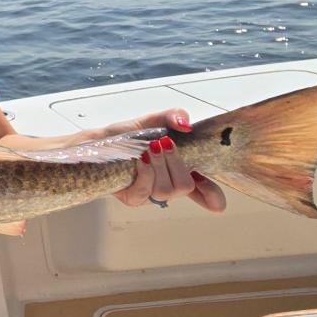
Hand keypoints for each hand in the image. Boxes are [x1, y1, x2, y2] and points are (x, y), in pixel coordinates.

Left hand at [108, 108, 226, 211]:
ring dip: (160, 165)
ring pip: (168, 190)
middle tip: (165, 143)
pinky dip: (146, 172)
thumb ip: (173, 116)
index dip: (212, 196)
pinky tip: (140, 159)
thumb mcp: (154, 120)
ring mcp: (151, 194)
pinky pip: (145, 192)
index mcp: (180, 170)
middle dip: (177, 163)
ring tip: (149, 148)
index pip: (204, 191)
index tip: (215, 200)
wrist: (101, 141)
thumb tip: (185, 124)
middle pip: (186, 187)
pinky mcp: (133, 198)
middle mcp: (168, 184)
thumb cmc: (130, 134)